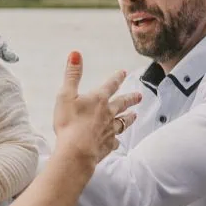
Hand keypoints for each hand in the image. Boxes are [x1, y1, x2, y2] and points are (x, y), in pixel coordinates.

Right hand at [52, 52, 140, 166]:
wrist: (76, 151)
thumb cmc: (69, 123)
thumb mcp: (66, 95)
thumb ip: (72, 75)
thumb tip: (75, 53)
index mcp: (98, 100)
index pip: (110, 85)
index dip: (117, 78)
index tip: (123, 73)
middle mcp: (108, 114)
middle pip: (122, 104)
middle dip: (130, 99)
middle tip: (139, 96)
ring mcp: (109, 130)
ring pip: (122, 122)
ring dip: (129, 118)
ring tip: (135, 116)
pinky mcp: (107, 145)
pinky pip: (114, 142)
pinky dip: (116, 141)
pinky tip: (117, 142)